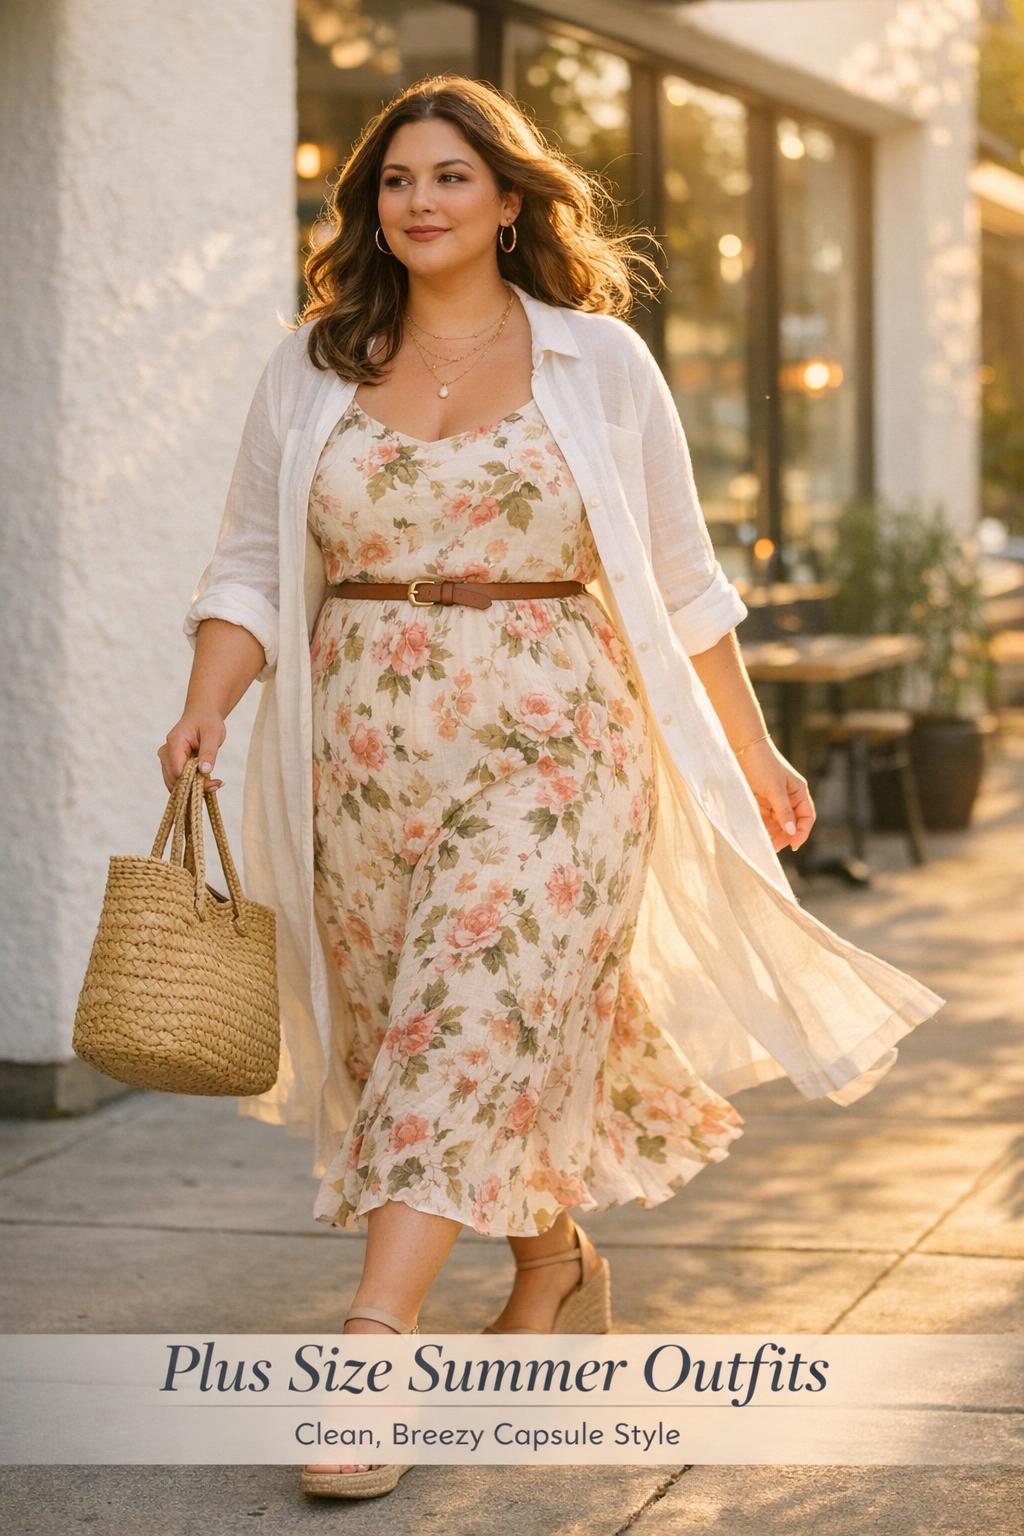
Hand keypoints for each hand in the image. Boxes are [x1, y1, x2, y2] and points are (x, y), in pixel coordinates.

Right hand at [157, 710, 226, 794]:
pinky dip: (191, 785)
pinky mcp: (170, 765)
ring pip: (174, 784)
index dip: (195, 782)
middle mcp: (165, 752)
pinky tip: (207, 782)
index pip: (178, 771)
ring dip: (193, 789)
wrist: (201, 714)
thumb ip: (208, 752)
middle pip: (175, 780)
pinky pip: (177, 781)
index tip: (216, 783)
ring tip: (215, 784)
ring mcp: (165, 759)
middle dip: (196, 787)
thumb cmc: (207, 722)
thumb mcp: (213, 734)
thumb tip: (204, 771)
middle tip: (218, 784)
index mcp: (174, 743)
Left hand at [734, 736, 814, 852]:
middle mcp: (788, 797)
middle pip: (792, 823)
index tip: (793, 845)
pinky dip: (762, 827)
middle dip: (785, 836)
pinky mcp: (760, 800)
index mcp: (798, 791)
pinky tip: (757, 834)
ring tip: (764, 843)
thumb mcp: (774, 789)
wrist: (741, 748)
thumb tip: (792, 832)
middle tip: (774, 848)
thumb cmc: (762, 764)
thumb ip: (783, 811)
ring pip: (777, 823)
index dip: (802, 832)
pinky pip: (764, 818)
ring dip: (772, 833)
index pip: (807, 816)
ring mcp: (774, 799)